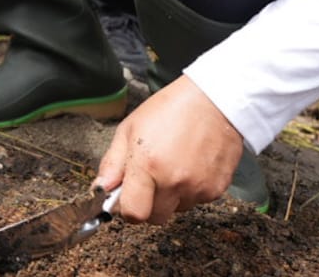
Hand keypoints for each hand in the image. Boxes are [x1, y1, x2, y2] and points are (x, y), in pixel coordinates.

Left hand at [95, 75, 244, 223]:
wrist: (214, 101)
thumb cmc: (170, 109)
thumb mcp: (129, 128)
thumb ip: (113, 163)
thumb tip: (101, 188)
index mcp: (147, 165)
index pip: (133, 213)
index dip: (126, 208)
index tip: (126, 196)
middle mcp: (173, 181)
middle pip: (154, 217)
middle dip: (147, 204)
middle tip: (149, 179)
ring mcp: (197, 188)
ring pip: (176, 209)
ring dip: (170, 196)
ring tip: (173, 165)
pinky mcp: (217, 190)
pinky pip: (196, 201)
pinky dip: (190, 190)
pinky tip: (190, 165)